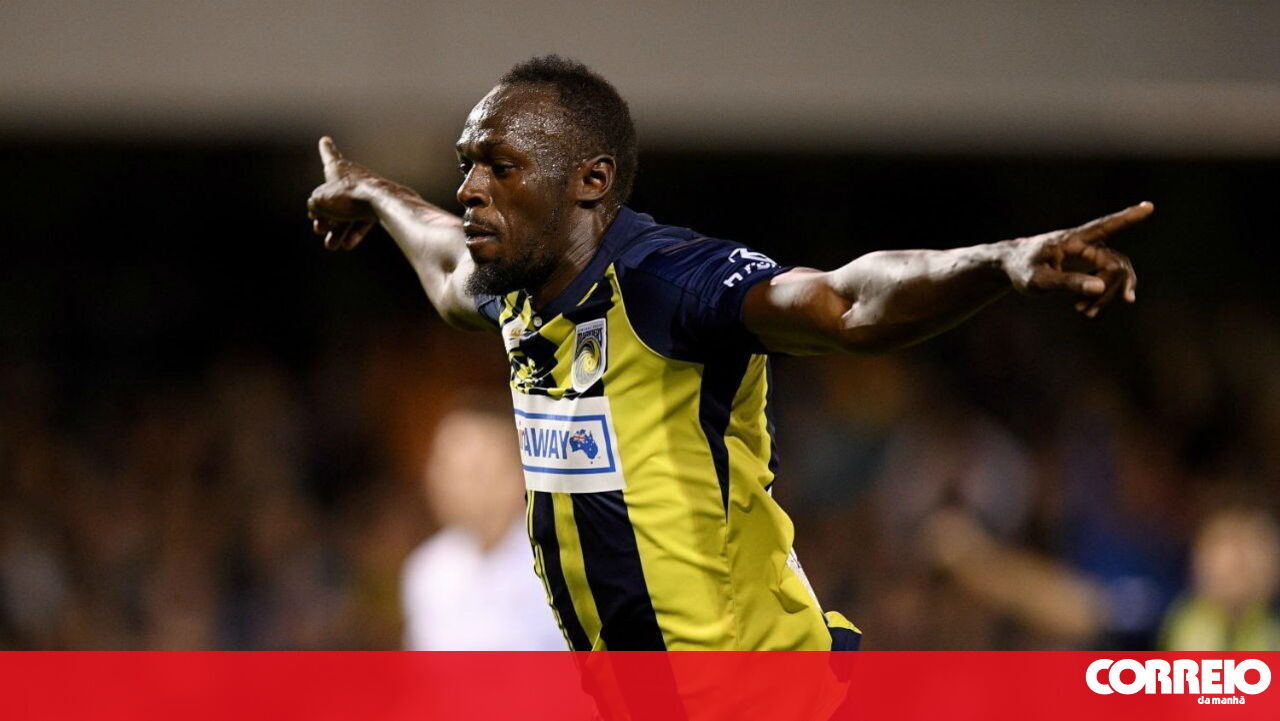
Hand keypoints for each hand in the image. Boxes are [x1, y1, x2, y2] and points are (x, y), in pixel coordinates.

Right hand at [306, 137, 379, 250]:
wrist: (384, 204)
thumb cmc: (349, 197)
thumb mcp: (319, 201)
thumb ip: (313, 205)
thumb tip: (317, 212)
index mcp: (339, 168)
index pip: (329, 156)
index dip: (325, 149)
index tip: (325, 140)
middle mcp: (354, 177)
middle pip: (334, 199)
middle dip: (325, 217)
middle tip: (318, 229)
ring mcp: (368, 192)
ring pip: (348, 213)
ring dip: (337, 231)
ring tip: (331, 246)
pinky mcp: (380, 207)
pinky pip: (363, 221)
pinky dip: (354, 233)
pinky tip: (347, 245)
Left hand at [1006, 201, 1152, 317]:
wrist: (1011, 266)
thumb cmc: (1022, 268)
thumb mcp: (1039, 280)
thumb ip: (1068, 282)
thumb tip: (1100, 287)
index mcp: (1073, 240)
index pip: (1104, 226)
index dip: (1128, 218)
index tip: (1149, 206)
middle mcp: (1086, 244)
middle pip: (1115, 264)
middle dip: (1108, 289)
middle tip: (1084, 311)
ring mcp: (1090, 254)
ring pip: (1115, 273)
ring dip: (1105, 296)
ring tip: (1085, 313)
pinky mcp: (1089, 265)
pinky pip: (1107, 280)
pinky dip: (1100, 297)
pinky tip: (1087, 311)